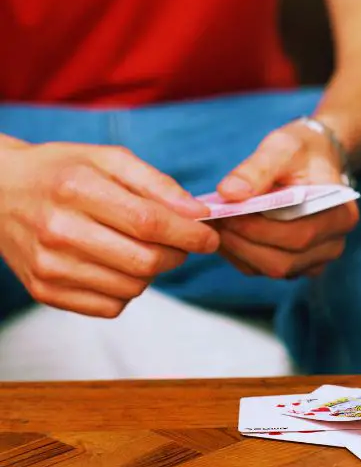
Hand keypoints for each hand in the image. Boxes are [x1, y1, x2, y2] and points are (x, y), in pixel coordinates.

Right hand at [0, 143, 218, 317]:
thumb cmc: (60, 171)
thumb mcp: (107, 159)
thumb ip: (156, 184)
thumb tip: (197, 212)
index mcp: (77, 190)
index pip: (149, 223)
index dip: (189, 233)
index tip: (209, 236)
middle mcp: (59, 231)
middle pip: (144, 261)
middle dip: (178, 255)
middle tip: (182, 243)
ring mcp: (50, 267)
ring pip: (132, 288)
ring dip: (152, 272)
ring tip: (143, 249)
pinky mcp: (45, 292)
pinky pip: (110, 307)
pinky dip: (126, 290)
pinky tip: (117, 266)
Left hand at [214, 120, 358, 279]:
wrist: (313, 160)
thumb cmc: (301, 152)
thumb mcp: (281, 148)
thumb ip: (257, 169)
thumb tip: (229, 193)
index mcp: (340, 215)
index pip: (297, 236)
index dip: (257, 230)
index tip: (224, 213)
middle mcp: (333, 244)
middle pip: (284, 261)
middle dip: (243, 243)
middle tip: (214, 220)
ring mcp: (316, 259)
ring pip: (272, 269)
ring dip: (239, 250)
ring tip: (217, 224)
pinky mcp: (297, 265)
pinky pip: (264, 269)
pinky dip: (240, 254)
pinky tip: (227, 232)